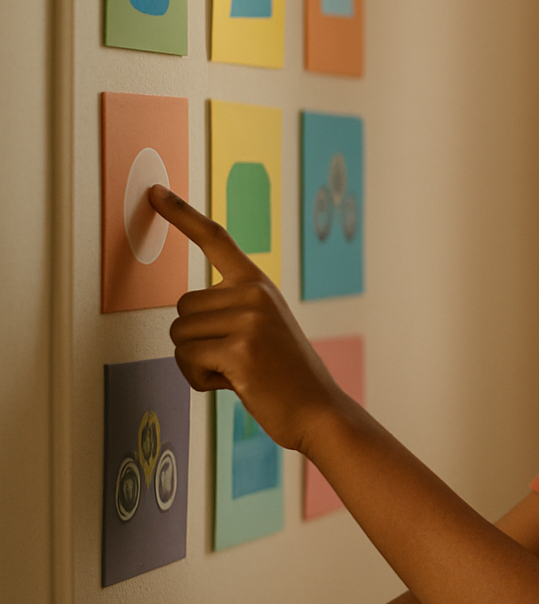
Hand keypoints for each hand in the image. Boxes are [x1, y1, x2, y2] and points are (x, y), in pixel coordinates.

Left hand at [149, 185, 346, 451]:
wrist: (318, 410)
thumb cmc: (284, 377)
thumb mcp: (262, 330)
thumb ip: (230, 312)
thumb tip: (185, 319)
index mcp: (259, 285)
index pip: (216, 240)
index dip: (182, 215)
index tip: (155, 193)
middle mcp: (254, 294)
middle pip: (181, 306)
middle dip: (194, 340)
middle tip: (232, 360)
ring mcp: (249, 320)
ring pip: (178, 335)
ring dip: (196, 362)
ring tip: (236, 372)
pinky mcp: (240, 348)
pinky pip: (187, 360)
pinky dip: (201, 379)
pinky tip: (235, 384)